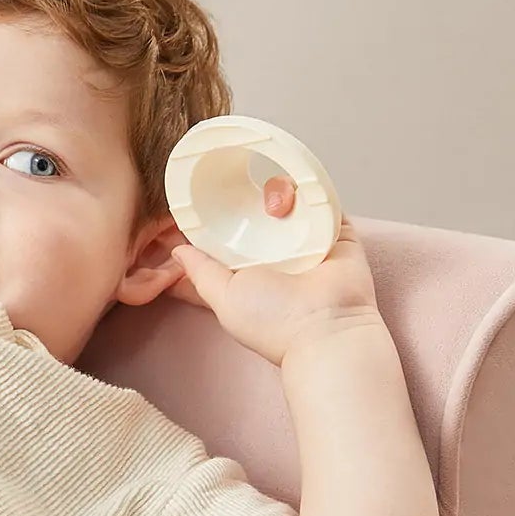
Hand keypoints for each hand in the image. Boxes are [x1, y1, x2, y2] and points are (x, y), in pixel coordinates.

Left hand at [166, 199, 384, 366]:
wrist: (326, 327)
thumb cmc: (273, 322)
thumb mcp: (221, 296)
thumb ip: (200, 272)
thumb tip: (177, 251)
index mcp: (250, 269)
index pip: (229, 236)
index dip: (214, 218)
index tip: (197, 201)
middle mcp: (279, 254)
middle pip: (258, 211)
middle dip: (246, 194)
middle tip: (235, 188)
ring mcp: (309, 241)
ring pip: (290, 199)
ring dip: (277, 192)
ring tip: (273, 207)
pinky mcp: (337, 231)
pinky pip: (323, 199)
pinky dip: (310, 189)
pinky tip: (293, 198)